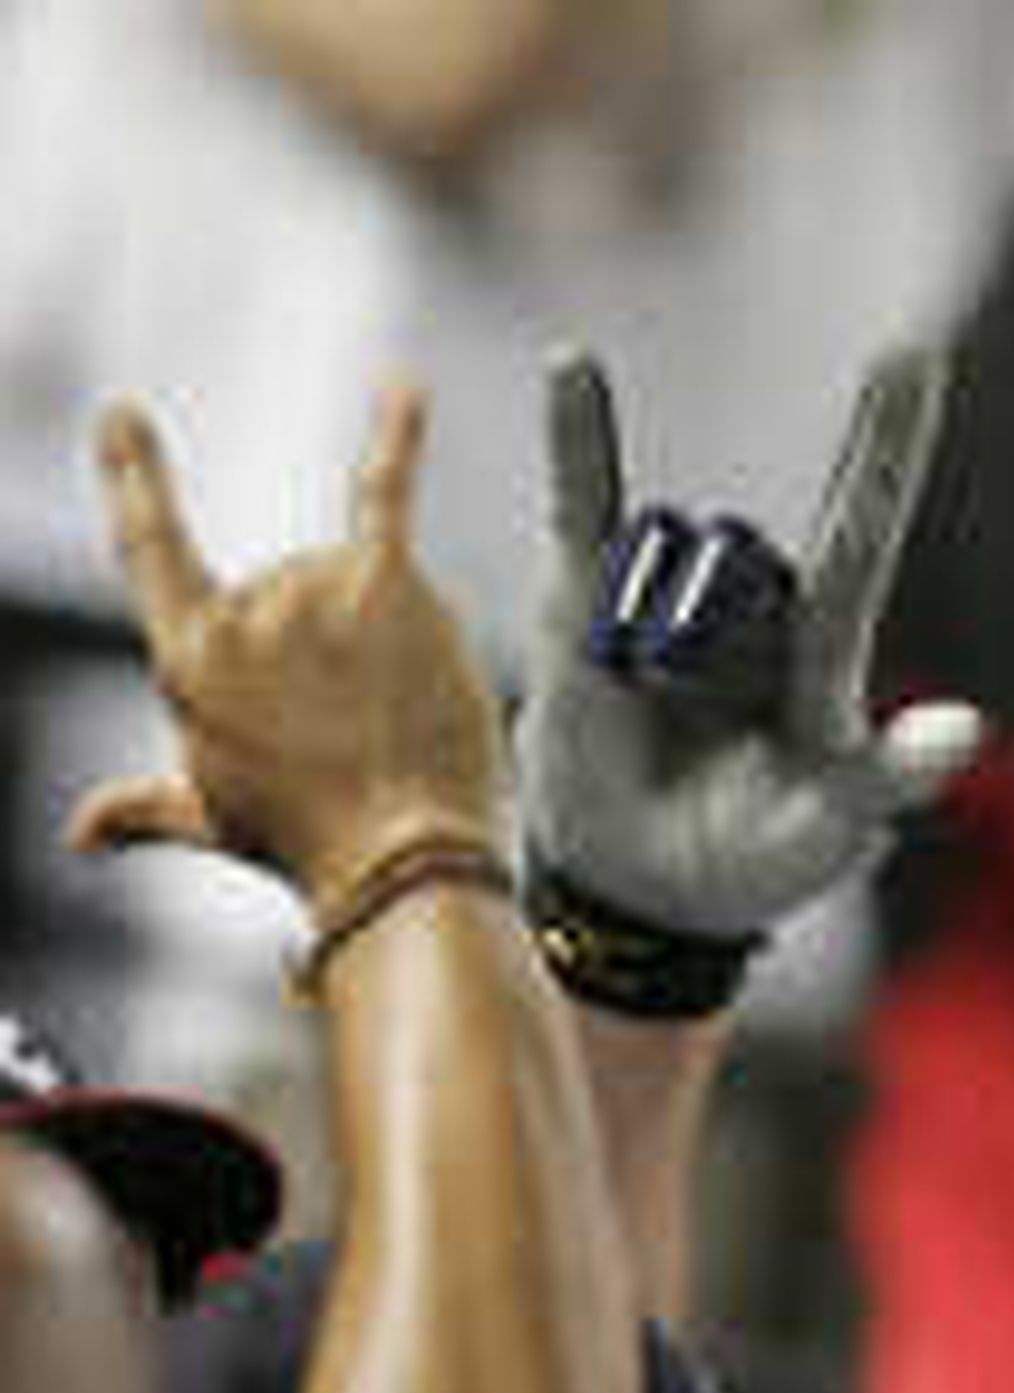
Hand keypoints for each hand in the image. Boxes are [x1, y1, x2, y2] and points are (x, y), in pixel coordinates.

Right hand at [70, 387, 506, 914]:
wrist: (403, 858)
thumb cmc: (308, 844)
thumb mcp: (211, 819)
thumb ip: (141, 808)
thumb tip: (78, 835)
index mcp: (189, 657)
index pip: (152, 546)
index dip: (137, 478)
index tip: (125, 415)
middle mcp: (243, 609)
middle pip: (288, 597)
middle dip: (329, 660)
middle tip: (353, 738)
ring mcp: (312, 588)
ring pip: (350, 588)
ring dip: (380, 643)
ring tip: (392, 720)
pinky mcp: (385, 582)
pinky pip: (384, 493)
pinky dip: (395, 434)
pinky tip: (404, 384)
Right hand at [515, 343, 980, 943]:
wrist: (643, 886)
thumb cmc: (758, 857)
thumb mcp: (832, 826)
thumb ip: (891, 774)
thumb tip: (967, 729)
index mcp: (824, 653)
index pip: (859, 539)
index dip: (883, 454)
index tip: (912, 353)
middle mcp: (757, 608)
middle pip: (743, 566)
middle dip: (711, 642)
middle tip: (692, 715)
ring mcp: (671, 601)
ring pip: (665, 561)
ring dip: (644, 641)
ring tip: (644, 714)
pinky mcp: (587, 605)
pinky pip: (586, 508)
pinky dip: (578, 444)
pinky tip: (572, 368)